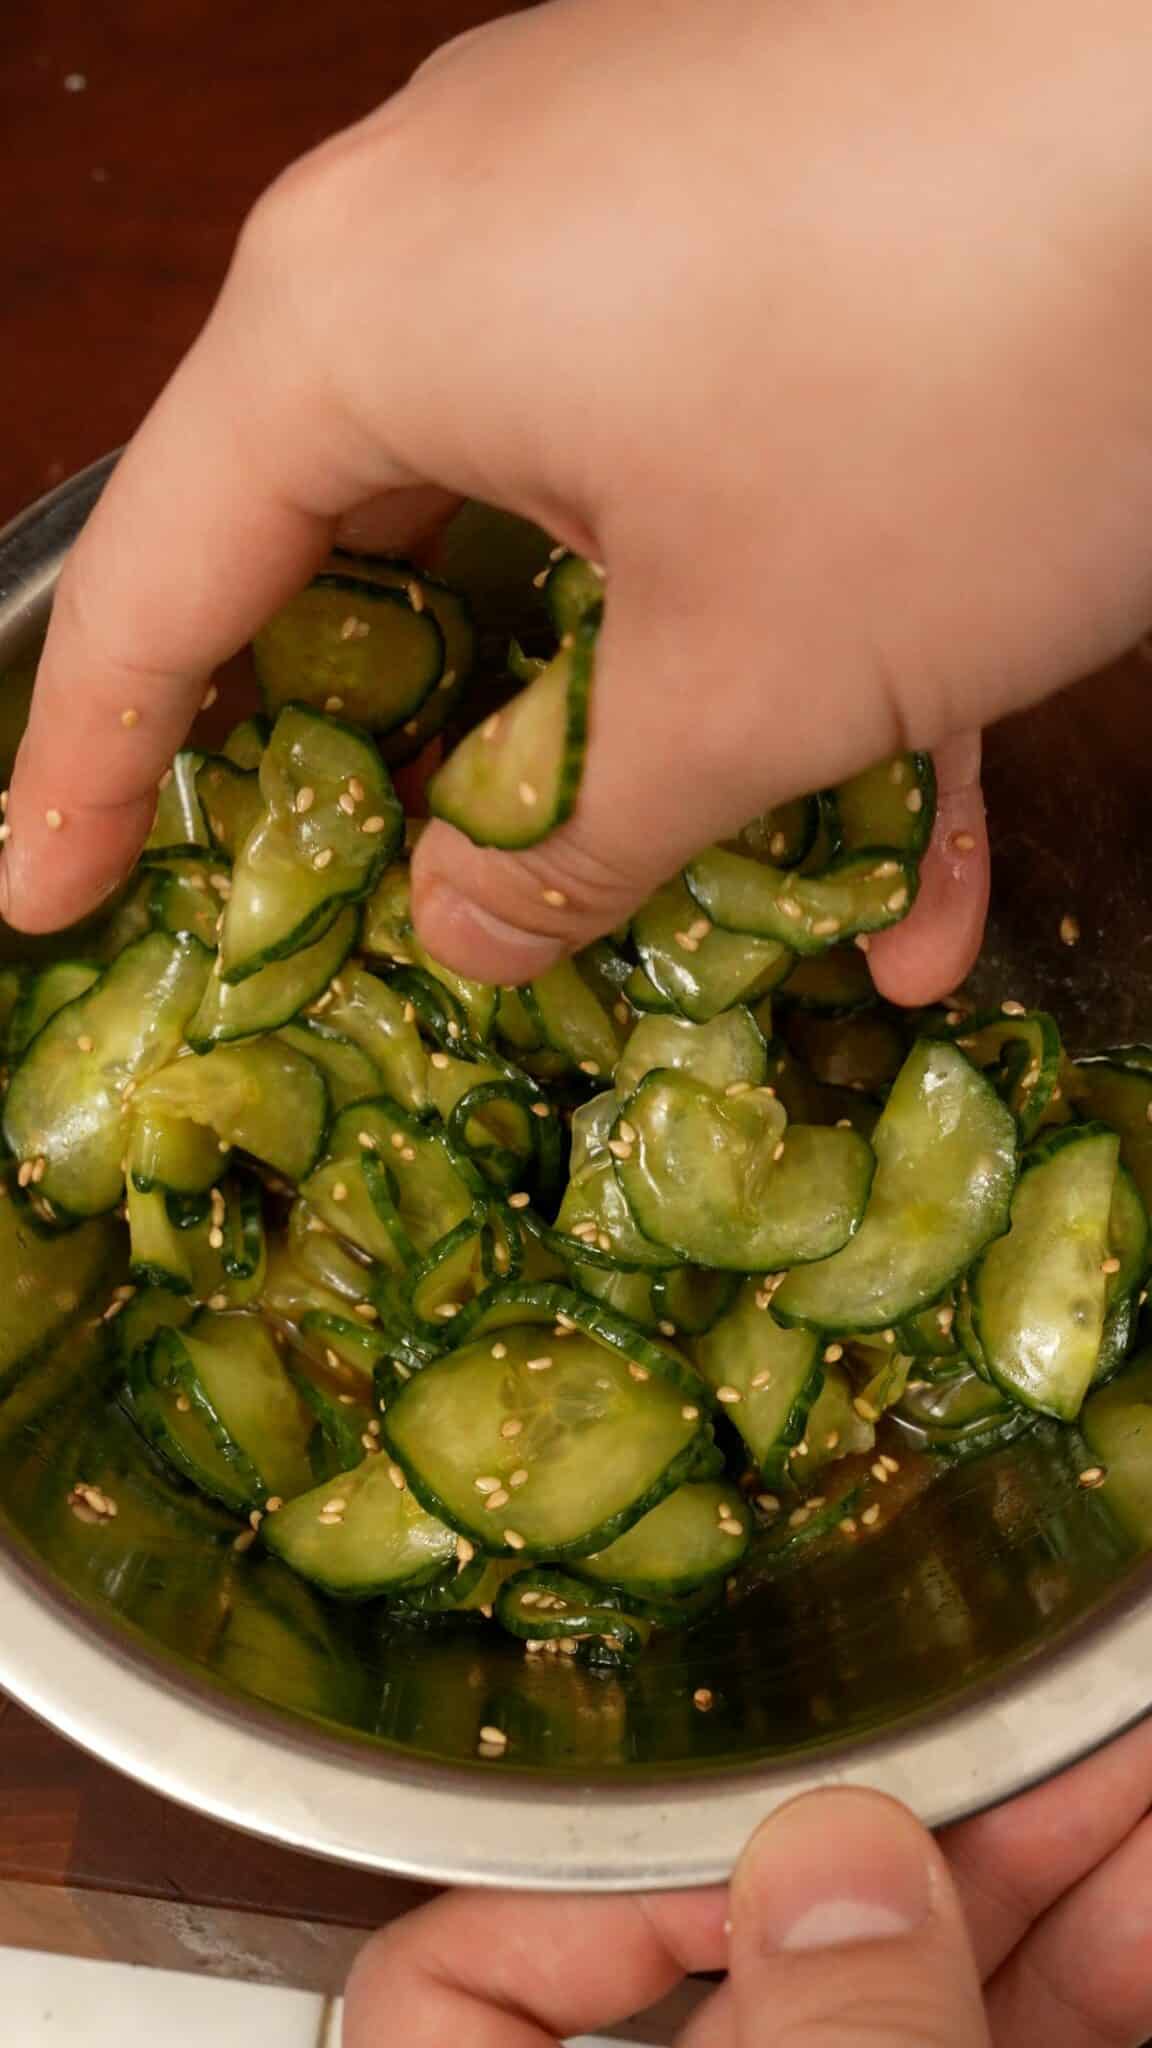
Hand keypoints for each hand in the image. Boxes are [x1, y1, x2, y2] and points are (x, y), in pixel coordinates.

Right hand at [13, 0, 1151, 1003]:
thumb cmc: (963, 388)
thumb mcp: (748, 686)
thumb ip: (566, 841)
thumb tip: (463, 926)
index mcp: (361, 318)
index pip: (159, 588)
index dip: (90, 772)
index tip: (48, 897)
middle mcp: (453, 222)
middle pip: (358, 542)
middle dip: (403, 753)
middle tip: (381, 894)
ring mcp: (622, 193)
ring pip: (580, 524)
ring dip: (677, 733)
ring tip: (758, 911)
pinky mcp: (768, 204)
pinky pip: (722, 450)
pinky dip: (799, 630)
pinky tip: (922, 820)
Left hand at [343, 1718, 1151, 2045]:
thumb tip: (838, 1865)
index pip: (454, 1993)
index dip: (584, 1873)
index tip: (742, 1797)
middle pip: (760, 1944)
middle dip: (925, 1797)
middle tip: (1020, 1682)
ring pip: (922, 1978)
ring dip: (1045, 1845)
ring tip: (1121, 1723)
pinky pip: (1022, 2037)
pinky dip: (1099, 1952)